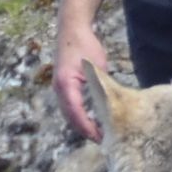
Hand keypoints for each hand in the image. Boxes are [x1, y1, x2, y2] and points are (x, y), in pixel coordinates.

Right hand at [54, 18, 111, 142]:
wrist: (71, 29)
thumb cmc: (85, 45)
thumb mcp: (97, 66)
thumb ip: (102, 84)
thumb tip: (112, 103)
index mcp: (66, 84)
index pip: (76, 112)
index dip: (87, 127)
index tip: (99, 137)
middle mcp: (59, 89)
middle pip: (70, 117)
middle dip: (85, 130)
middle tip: (103, 141)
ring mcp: (59, 88)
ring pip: (68, 113)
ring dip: (81, 125)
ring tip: (98, 135)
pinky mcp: (62, 86)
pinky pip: (69, 106)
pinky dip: (78, 116)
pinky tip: (91, 121)